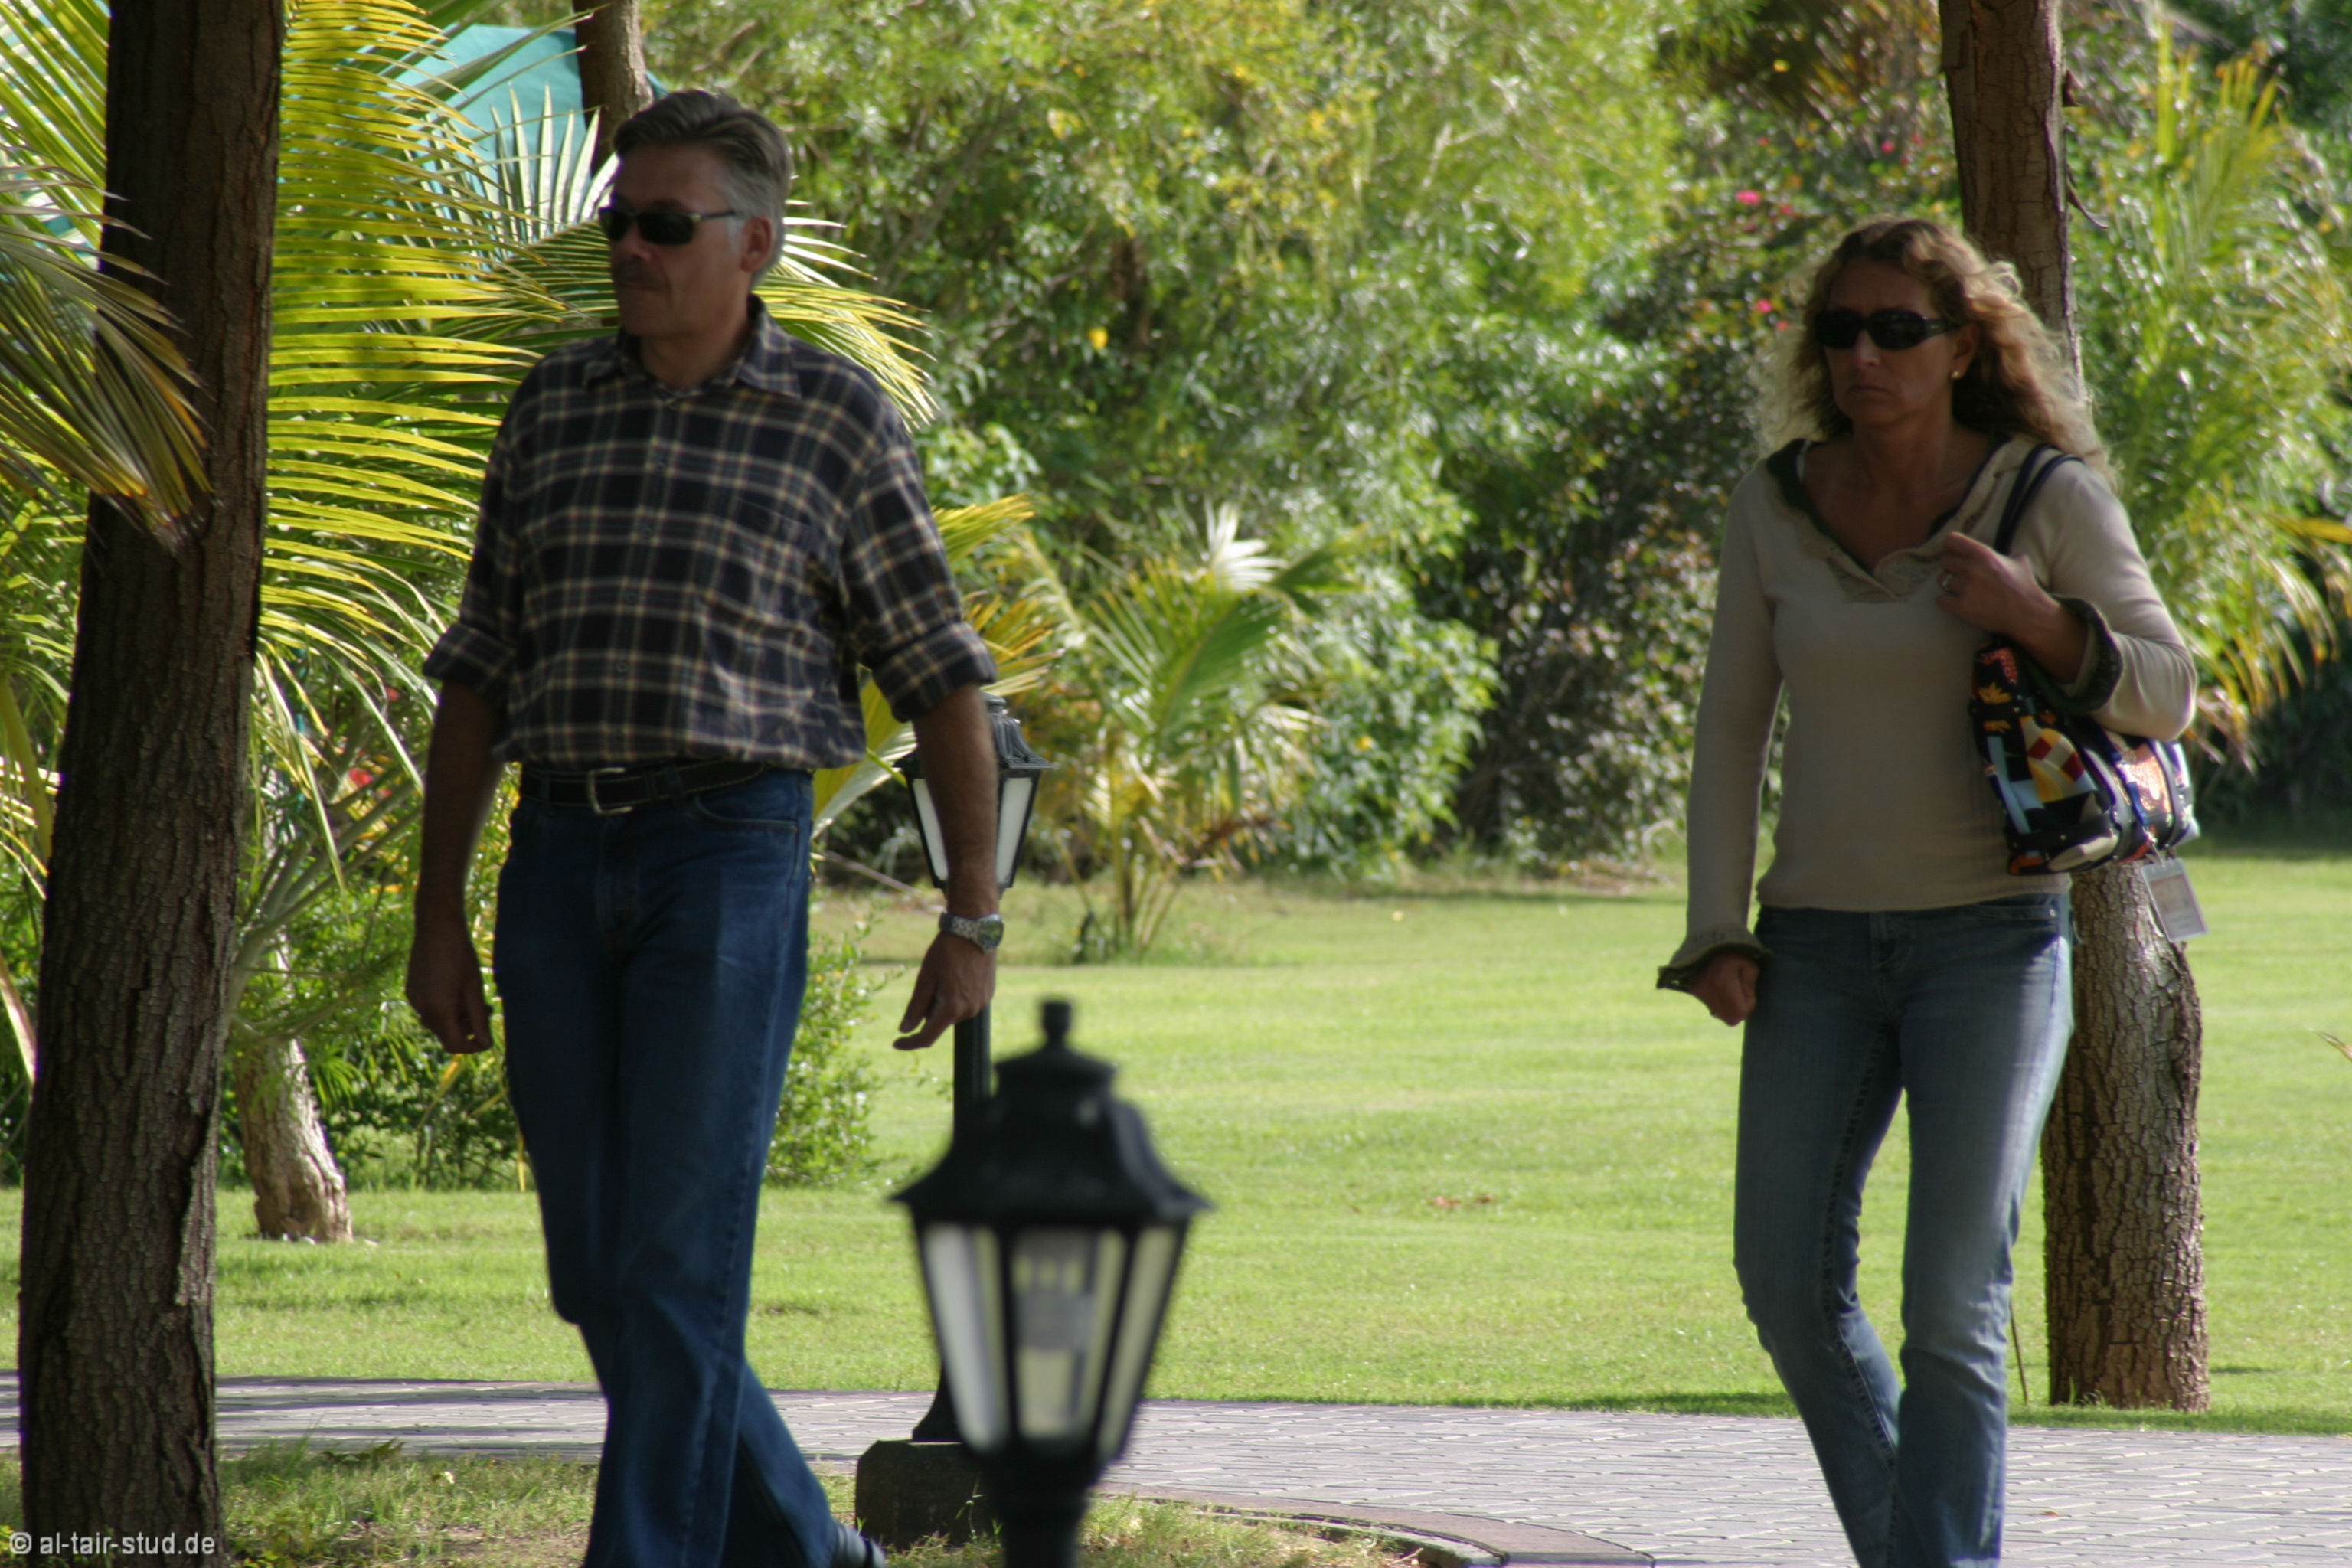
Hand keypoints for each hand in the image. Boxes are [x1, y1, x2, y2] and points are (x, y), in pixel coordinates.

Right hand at [407, 910, 494, 1053]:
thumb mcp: (474, 987)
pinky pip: (430, 1008)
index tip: (487, 1038)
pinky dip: (445, 1006)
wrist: (436, 927)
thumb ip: (479, 1017)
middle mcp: (421, 1008)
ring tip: (473, 996)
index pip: (454, 1045)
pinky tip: (456, 987)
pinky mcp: (411, 990)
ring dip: (457, 1016)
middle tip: (487, 1008)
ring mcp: (414, 999)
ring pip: (438, 1021)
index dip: (472, 1046)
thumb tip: (485, 1043)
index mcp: (438, 1009)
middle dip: (467, 1027)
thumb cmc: (460, 954)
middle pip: (446, 1033)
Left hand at [894, 931, 996, 1049]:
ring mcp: (981, 1004)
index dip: (910, 1043)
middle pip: (940, 1021)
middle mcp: (969, 1011)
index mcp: (951, 1008)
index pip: (927, 1038)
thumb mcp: (925, 978)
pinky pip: (966, 1004)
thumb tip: (905, 1030)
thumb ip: (916, 1007)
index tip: (896, 1043)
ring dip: (943, 1003)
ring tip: (945, 974)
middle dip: (929, 1010)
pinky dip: (956, 997)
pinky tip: (956, 975)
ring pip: (953, 1013)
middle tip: (929, 981)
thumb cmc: (946, 951)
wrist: (974, 930)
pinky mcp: (988, 995)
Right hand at [1691, 952, 1758, 1026]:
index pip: (1739, 1013)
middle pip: (1729, 1018)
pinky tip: (1720, 984)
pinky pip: (1711, 1004)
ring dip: (1728, 1004)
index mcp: (1722, 983)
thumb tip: (1743, 1000)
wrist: (1709, 934)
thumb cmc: (1734, 948)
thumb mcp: (1750, 964)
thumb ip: (1750, 986)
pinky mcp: (1692, 988)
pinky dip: (1719, 999)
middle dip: (1738, 1008)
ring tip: (1729, 984)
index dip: (1748, 1004)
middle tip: (1740, 990)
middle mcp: (1707, 990)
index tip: (1747, 988)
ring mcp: (1697, 990)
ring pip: (1720, 1013)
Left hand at [1936, 533, 2087, 682]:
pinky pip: (1940, 600)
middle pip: (1944, 561)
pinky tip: (1957, 602)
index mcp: (1983, 554)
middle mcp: (1971, 568)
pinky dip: (1947, 602)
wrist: (2028, 614)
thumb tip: (2003, 551)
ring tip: (1962, 589)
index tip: (1956, 554)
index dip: (1952, 547)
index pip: (1951, 540)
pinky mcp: (1961, 606)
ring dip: (1949, 585)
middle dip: (1951, 568)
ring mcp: (1965, 588)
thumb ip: (2005, 553)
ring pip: (1941, 580)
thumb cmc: (2024, 587)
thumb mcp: (2019, 560)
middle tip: (1961, 575)